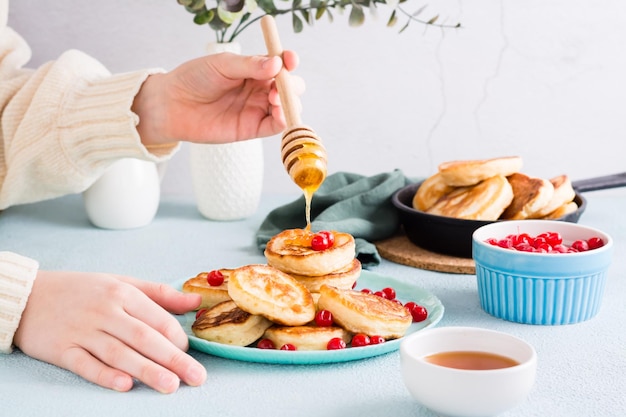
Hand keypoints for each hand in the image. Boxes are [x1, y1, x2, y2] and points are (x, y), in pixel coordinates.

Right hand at [13, 271, 205, 392]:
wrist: (29, 295)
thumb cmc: (82, 290)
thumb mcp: (121, 282)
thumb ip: (159, 294)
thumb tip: (195, 302)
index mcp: (121, 293)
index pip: (156, 318)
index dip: (176, 338)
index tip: (188, 353)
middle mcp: (104, 311)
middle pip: (143, 338)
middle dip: (173, 359)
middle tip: (196, 376)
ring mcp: (82, 331)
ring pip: (119, 353)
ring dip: (146, 370)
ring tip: (170, 385)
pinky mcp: (61, 349)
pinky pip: (85, 365)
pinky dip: (105, 375)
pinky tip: (124, 385)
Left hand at [133, 50, 302, 146]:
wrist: (173, 105)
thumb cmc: (194, 79)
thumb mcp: (222, 65)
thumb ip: (249, 65)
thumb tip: (277, 64)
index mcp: (254, 69)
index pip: (281, 64)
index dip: (289, 61)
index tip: (290, 60)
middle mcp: (259, 89)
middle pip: (289, 87)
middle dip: (291, 85)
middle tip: (279, 85)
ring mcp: (257, 108)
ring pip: (286, 106)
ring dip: (288, 103)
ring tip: (274, 99)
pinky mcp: (252, 128)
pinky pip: (275, 126)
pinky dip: (283, 121)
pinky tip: (279, 114)